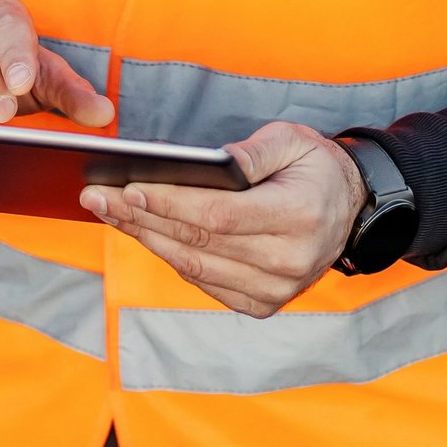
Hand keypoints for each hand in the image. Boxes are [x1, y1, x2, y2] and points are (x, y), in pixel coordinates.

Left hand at [80, 121, 367, 316]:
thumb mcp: (294, 141)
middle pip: (197, 243)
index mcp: (297, 218)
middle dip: (139, 218)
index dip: (169, 204)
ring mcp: (274, 291)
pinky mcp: (261, 304)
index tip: (127, 188)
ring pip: (193, 266)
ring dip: (145, 238)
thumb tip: (212, 162)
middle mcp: (287, 263)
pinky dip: (169, 256)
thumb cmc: (315, 168)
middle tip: (96, 197)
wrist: (350, 210)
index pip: (219, 216)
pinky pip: (203, 282)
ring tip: (108, 212)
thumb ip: (254, 151)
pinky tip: (143, 232)